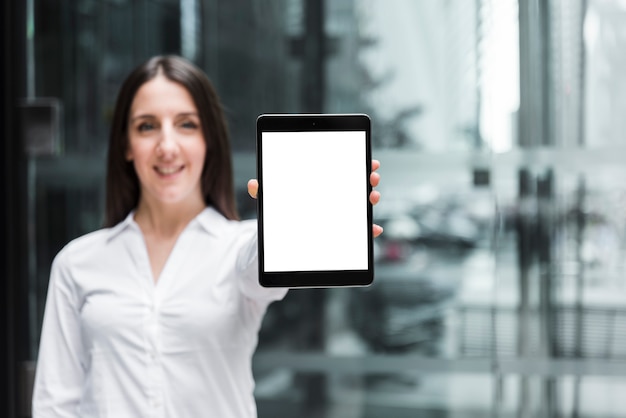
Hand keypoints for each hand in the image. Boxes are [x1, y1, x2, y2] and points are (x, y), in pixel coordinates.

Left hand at [248, 159, 382, 237]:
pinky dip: (368, 229)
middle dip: (368, 179)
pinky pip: (360, 229)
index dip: (358, 162)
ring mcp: (342, 213)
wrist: (283, 239)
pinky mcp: (344, 231)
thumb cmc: (281, 213)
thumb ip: (265, 192)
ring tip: (373, 197)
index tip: (368, 160)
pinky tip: (373, 228)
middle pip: (357, 184)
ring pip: (361, 204)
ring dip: (371, 200)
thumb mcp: (273, 201)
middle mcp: (336, 196)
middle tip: (371, 176)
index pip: (343, 169)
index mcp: (323, 184)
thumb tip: (253, 184)